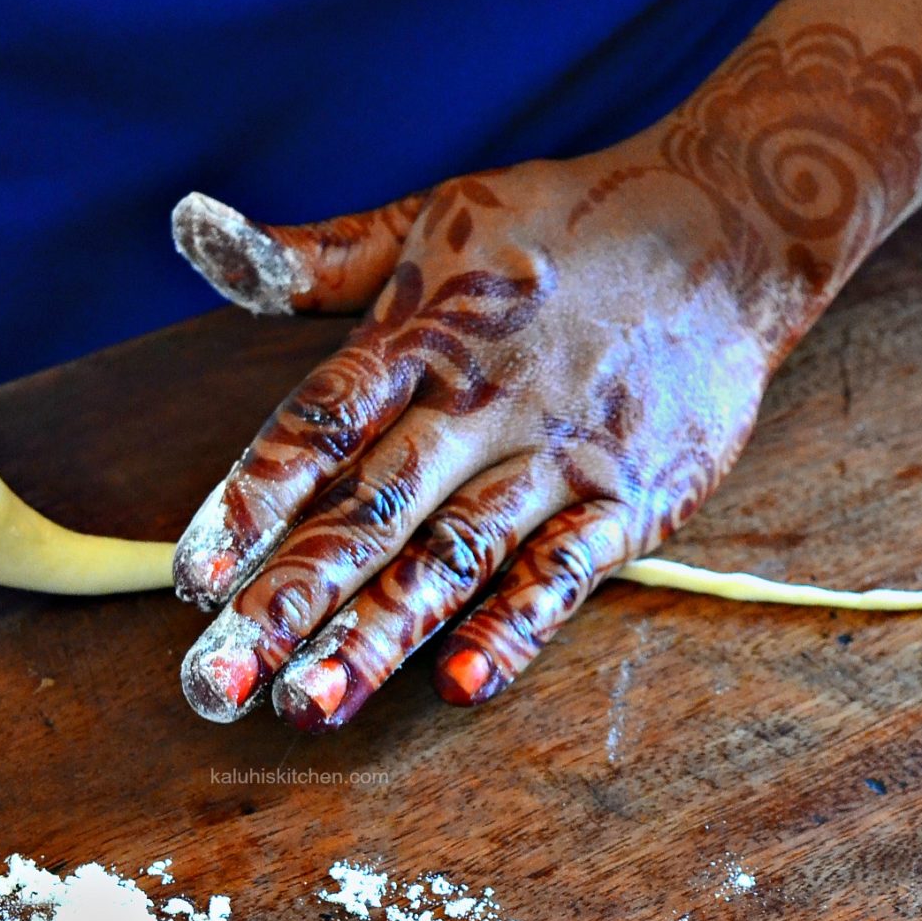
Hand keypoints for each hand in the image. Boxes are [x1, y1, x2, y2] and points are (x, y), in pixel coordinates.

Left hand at [170, 137, 772, 728]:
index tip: (195, 575)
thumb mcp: (433, 217)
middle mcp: (476, 405)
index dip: (254, 500)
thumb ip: (319, 256)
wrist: (726, 228)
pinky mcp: (629, 497)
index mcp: (416, 340)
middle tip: (216, 683)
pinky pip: (566, 570)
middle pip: (370, 511)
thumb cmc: (558, 229)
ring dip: (380, 634)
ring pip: (455, 555)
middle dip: (290, 600)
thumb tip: (204, 234)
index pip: (319, 427)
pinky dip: (517, 625)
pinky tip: (463, 686)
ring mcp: (555, 456)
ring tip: (309, 703)